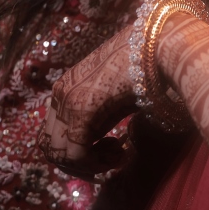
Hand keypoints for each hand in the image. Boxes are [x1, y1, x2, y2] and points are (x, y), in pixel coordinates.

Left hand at [37, 27, 138, 179]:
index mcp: (65, 89)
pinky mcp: (82, 112)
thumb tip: (99, 142)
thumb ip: (100, 116)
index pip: (52, 134)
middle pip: (49, 147)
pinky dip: (96, 164)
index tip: (109, 148)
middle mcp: (59, 95)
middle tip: (110, 158)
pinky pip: (76, 155)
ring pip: (58, 155)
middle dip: (79, 163)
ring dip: (86, 165)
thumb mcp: (115, 96)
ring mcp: (67, 102)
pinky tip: (121, 154)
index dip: (75, 152)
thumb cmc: (145, 65)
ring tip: (116, 155)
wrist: (159, 44)